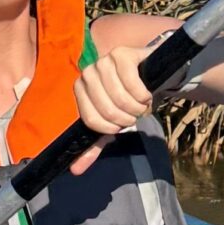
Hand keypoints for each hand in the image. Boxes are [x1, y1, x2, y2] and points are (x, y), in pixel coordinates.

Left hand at [70, 40, 156, 174]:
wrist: (148, 74)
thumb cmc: (126, 100)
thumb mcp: (109, 124)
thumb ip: (93, 146)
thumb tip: (75, 170)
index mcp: (80, 89)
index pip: (91, 119)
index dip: (110, 128)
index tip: (120, 127)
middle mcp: (88, 73)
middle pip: (107, 110)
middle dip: (127, 119)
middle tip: (134, 115)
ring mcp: (104, 61)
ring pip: (120, 98)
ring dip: (137, 108)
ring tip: (141, 105)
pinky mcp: (122, 54)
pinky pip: (132, 83)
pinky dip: (143, 95)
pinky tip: (146, 93)